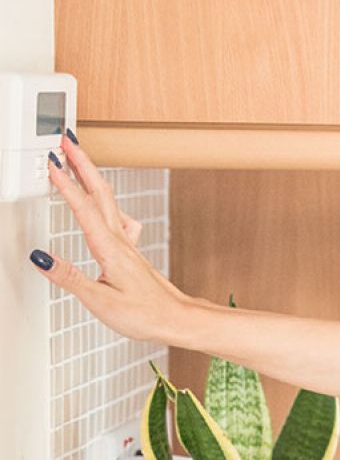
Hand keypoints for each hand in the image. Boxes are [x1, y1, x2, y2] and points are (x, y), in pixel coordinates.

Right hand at [29, 131, 199, 342]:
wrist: (177, 319)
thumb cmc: (145, 314)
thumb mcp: (100, 301)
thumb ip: (69, 278)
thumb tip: (41, 257)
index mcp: (110, 249)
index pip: (83, 209)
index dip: (66, 184)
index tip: (51, 161)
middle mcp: (120, 241)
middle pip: (100, 192)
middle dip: (82, 164)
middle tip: (66, 140)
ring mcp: (128, 244)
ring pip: (108, 200)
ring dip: (92, 177)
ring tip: (78, 160)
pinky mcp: (131, 251)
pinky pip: (115, 216)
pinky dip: (104, 200)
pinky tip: (104, 204)